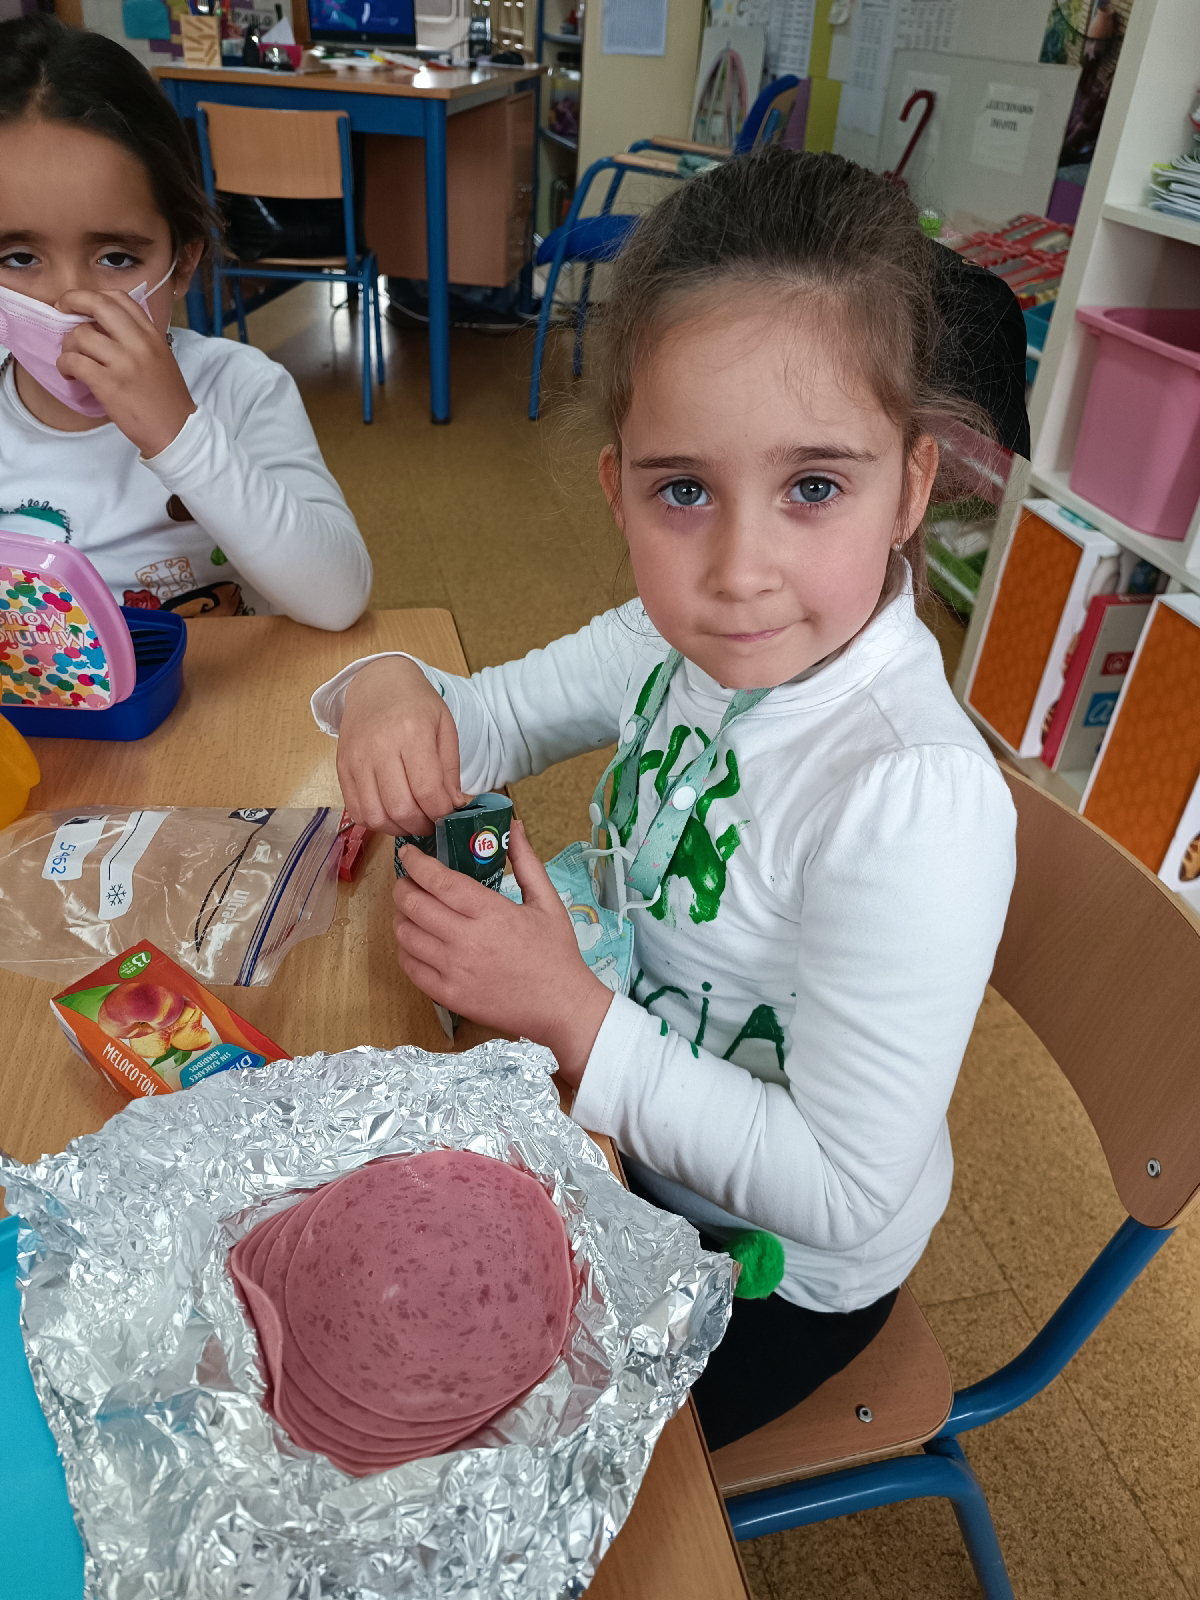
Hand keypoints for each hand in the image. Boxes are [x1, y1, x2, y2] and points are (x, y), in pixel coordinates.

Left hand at [56, 289, 195, 456]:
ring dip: (68, 346)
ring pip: (80, 335)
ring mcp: (124, 363)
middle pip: (98, 305)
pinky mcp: (109, 385)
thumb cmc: (167, 399)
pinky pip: (74, 363)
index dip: (94, 296)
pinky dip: (65, 366)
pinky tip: (70, 374)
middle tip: (62, 310)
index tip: (82, 305)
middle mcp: (139, 344)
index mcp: (152, 335)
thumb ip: (137, 339)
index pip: (120, 299)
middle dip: (72, 301)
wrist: (178, 431)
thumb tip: (102, 328)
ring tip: (72, 359)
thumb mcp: (161, 358)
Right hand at [338, 657, 468, 834]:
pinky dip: (375, 822)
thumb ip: (450, 771)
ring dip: (397, 828)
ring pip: (375, 816)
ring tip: (411, 820)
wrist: (378, 682)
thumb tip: (454, 808)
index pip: (427, 791)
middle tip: (431, 822)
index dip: (441, 814)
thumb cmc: (417, 704)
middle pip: (400, 808)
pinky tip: (390, 814)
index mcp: (412, 734)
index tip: (448, 816)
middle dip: (421, 825)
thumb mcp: (445, 729)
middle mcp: (380, 748)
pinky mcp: (341, 768)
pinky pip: (355, 810)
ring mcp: (356, 759)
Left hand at [393, 820, 612, 1082]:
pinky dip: (406, 950)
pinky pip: (410, 967)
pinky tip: (416, 942)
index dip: (416, 863)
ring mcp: (454, 970)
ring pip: (405, 935)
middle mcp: (466, 940)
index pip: (438, 880)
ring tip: (411, 910)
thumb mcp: (547, 902)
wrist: (561, 1007)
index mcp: (490, 913)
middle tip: (408, 881)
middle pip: (413, 905)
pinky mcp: (448, 996)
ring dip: (402, 917)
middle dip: (403, 887)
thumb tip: (515, 827)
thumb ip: (526, 862)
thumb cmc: (557, 954)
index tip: (409, 853)